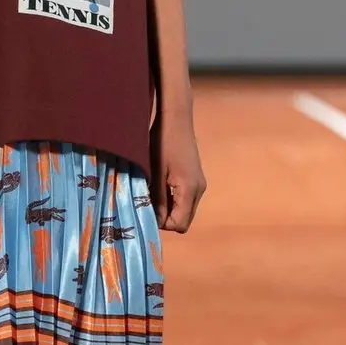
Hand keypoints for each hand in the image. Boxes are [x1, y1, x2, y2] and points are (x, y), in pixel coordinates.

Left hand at [150, 110, 206, 233]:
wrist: (175, 119)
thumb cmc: (162, 142)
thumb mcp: (155, 173)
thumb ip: (157, 199)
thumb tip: (155, 221)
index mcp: (189, 190)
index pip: (180, 224)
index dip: (162, 224)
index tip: (146, 212)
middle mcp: (199, 190)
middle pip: (184, 220)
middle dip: (166, 218)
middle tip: (147, 205)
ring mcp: (199, 184)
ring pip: (185, 210)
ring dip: (169, 208)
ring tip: (151, 195)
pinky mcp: (196, 178)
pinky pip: (185, 198)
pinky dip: (173, 199)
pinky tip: (159, 187)